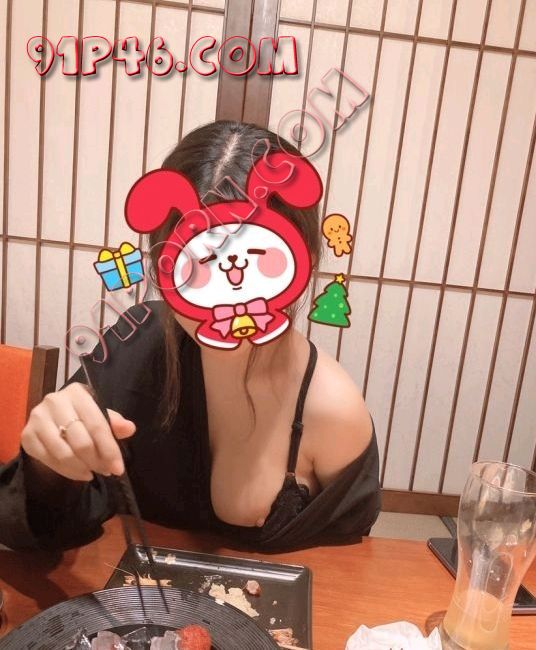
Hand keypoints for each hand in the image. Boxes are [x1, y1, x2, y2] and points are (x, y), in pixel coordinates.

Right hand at [20, 382, 135, 481]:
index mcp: (77, 392)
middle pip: (80, 441)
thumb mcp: (99, 413)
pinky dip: (66, 471)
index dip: (109, 449)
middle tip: (105, 471)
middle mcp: (54, 401)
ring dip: (81, 468)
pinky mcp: (27, 435)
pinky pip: (49, 460)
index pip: (97, 424)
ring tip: (92, 473)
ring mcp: (37, 418)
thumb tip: (129, 428)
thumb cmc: (82, 414)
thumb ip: (114, 422)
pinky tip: (78, 473)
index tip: (118, 468)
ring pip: (64, 453)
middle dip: (96, 461)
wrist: (53, 416)